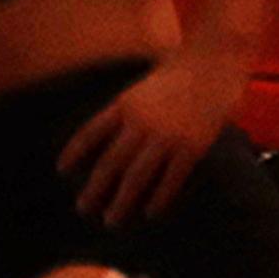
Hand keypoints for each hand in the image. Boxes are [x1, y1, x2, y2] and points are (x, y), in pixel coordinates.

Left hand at [57, 51, 243, 225]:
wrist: (217, 57)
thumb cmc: (184, 66)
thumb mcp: (146, 84)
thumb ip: (130, 109)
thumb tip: (115, 135)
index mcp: (125, 104)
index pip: (91, 132)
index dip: (74, 153)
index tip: (62, 170)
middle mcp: (141, 122)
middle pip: (110, 163)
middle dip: (94, 189)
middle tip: (83, 209)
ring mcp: (167, 136)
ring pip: (136, 177)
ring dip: (121, 202)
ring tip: (111, 221)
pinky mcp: (192, 146)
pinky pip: (171, 180)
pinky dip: (159, 199)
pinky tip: (150, 214)